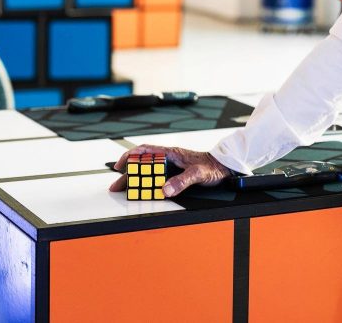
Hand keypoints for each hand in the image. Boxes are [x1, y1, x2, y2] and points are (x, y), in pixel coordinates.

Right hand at [108, 145, 233, 197]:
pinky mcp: (175, 173)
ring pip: (148, 171)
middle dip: (128, 174)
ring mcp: (171, 166)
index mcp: (171, 153)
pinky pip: (156, 177)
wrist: (224, 167)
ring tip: (124, 188)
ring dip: (135, 179)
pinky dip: (146, 183)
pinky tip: (141, 189)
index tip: (119, 166)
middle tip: (117, 185)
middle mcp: (169, 158)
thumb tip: (165, 189)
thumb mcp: (198, 173)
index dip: (130, 157)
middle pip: (143, 164)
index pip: (145, 151)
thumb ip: (182, 181)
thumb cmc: (213, 166)